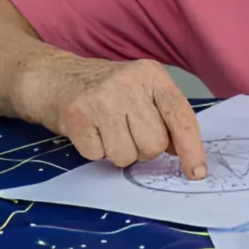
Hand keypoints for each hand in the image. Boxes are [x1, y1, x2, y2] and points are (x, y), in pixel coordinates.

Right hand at [15, 56, 206, 176]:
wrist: (52, 77)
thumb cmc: (103, 91)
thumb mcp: (140, 92)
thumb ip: (164, 118)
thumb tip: (183, 154)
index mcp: (153, 76)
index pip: (181, 117)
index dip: (192, 149)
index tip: (196, 172)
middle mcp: (129, 83)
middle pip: (155, 144)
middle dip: (143, 149)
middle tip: (126, 132)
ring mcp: (101, 97)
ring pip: (128, 156)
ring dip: (118, 152)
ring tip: (106, 130)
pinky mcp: (76, 114)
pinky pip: (98, 156)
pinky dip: (94, 151)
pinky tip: (89, 130)